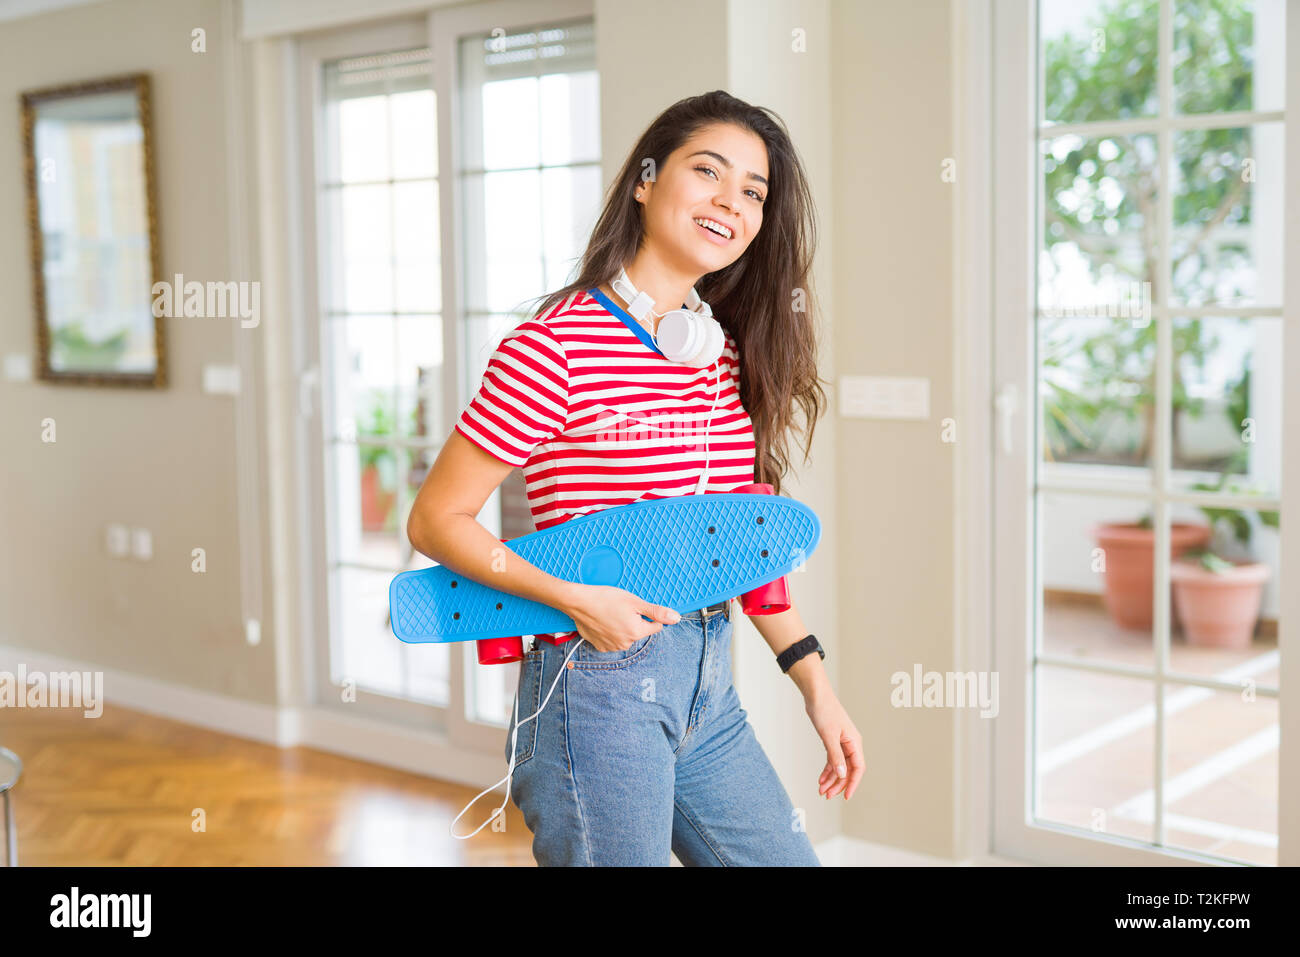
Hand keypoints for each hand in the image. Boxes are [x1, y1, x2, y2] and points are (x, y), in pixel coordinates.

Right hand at [564, 583, 680, 652]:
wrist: (579, 602)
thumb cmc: (606, 598)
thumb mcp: (635, 602)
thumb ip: (657, 612)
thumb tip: (676, 618)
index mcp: (637, 632)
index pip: (656, 626)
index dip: (648, 615)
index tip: (636, 607)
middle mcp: (626, 643)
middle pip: (639, 631)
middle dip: (634, 621)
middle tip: (621, 609)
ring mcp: (612, 647)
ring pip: (626, 635)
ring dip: (622, 627)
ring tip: (610, 614)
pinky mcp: (600, 647)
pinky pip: (612, 639)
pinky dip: (610, 632)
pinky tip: (603, 621)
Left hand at [806, 692, 863, 799]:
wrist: (816, 696)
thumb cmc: (825, 711)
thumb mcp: (829, 736)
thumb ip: (835, 756)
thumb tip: (842, 774)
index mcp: (855, 743)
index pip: (858, 768)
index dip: (853, 784)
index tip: (846, 797)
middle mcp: (851, 744)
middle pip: (848, 770)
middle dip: (838, 784)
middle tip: (826, 795)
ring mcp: (842, 743)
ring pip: (839, 767)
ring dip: (831, 779)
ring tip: (821, 790)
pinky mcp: (833, 741)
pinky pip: (832, 760)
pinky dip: (827, 770)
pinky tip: (821, 779)